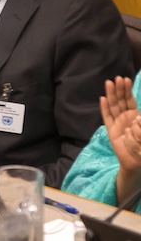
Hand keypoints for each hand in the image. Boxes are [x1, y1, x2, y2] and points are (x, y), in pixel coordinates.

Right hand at [101, 76, 140, 203]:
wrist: (136, 162)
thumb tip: (137, 116)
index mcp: (136, 117)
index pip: (130, 101)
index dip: (127, 91)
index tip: (126, 80)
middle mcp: (126, 118)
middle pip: (121, 101)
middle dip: (119, 90)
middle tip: (117, 78)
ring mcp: (118, 124)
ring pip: (113, 106)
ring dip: (111, 95)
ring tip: (109, 83)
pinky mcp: (111, 131)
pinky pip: (107, 118)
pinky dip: (104, 108)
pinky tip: (102, 99)